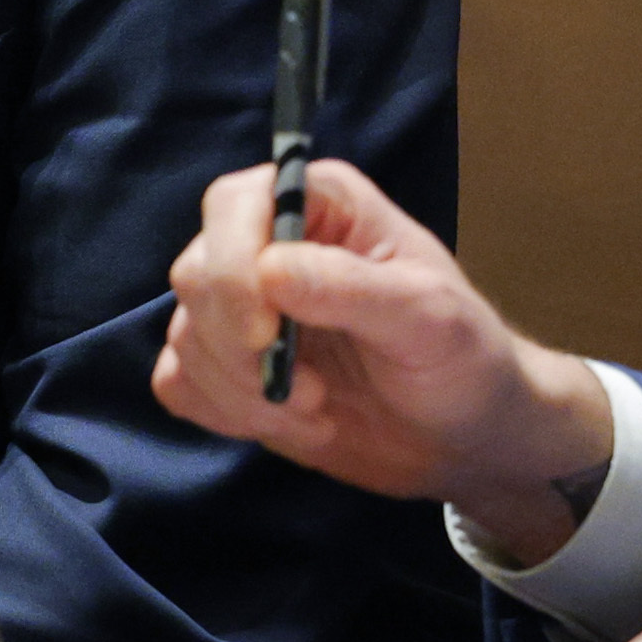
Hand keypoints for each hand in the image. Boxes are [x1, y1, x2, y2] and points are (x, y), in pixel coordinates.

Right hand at [153, 156, 611, 561]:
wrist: (464, 437)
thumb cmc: (463, 359)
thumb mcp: (428, 318)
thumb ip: (350, 288)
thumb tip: (268, 270)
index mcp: (320, 204)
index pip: (235, 204)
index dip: (233, 266)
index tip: (267, 335)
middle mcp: (269, 244)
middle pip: (195, 272)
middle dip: (239, 346)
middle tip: (311, 392)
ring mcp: (243, 308)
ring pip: (182, 336)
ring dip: (243, 392)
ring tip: (317, 411)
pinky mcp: (228, 368)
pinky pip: (177, 382)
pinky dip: (224, 413)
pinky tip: (286, 424)